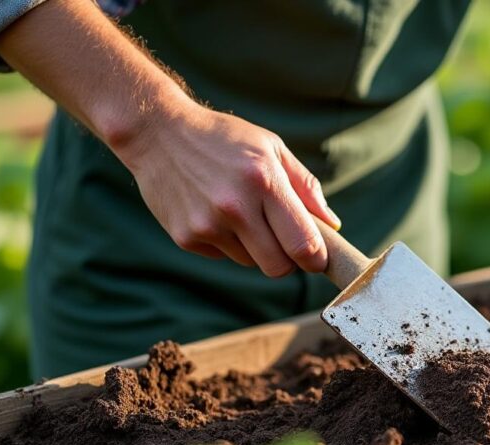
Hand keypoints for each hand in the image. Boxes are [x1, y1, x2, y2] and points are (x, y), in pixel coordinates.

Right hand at [115, 102, 339, 276]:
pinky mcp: (186, 237)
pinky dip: (228, 243)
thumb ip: (305, 187)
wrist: (157, 132)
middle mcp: (235, 207)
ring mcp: (208, 225)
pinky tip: (215, 212)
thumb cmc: (224, 138)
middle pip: (279, 267)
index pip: (304, 243)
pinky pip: (224, 256)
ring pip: (252, 263)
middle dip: (289, 261)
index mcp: (264, 181)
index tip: (319, 257)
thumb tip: (332, 224)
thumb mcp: (271, 147)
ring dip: (257, 248)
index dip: (317, 259)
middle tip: (287, 243)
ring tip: (242, 212)